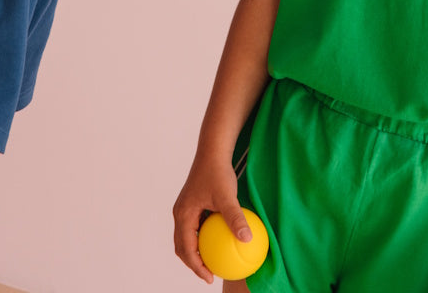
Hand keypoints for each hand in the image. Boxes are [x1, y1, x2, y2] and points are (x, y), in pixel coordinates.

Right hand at [173, 154, 252, 282]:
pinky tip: (220, 238)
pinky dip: (204, 237)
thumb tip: (246, 239)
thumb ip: (235, 218)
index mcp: (183, 215)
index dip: (196, 266)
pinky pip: (196, 226)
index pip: (186, 249)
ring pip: (188, 236)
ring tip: (214, 260)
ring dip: (197, 250)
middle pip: (182, 246)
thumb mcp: (227, 197)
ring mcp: (186, 208)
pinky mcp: (193, 203)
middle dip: (194, 262)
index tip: (209, 278)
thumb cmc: (218, 172)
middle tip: (210, 273)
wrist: (213, 150)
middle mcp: (181, 213)